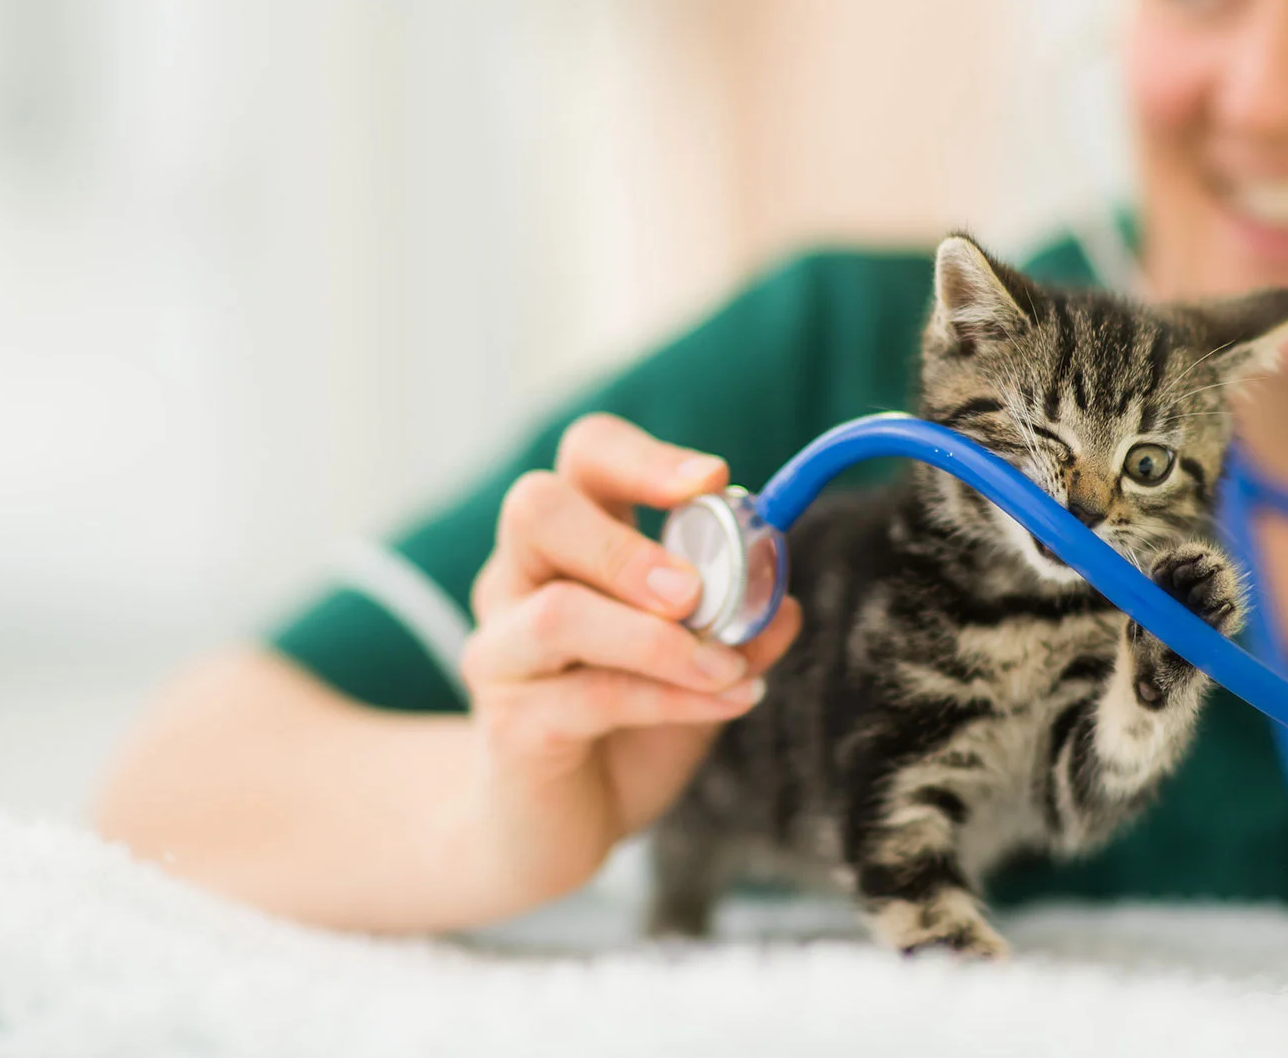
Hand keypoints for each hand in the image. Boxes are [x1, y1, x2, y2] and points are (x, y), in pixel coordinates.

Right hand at [462, 413, 801, 907]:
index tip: (712, 479)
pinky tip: (727, 704)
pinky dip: (670, 698)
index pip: (585, 459)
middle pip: (537, 509)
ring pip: (554, 612)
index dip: (642, 458)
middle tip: (695, 590)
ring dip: (655, 637)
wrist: (553, 829)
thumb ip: (736, 629)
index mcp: (568, 544)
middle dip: (624, 543)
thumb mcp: (696, 669)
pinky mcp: (509, 725)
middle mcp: (517, 582)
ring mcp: (502, 652)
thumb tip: (785, 601)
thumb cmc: (623, 729)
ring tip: (726, 666)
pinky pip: (587, 698)